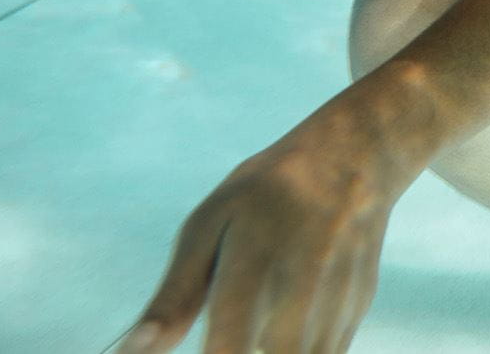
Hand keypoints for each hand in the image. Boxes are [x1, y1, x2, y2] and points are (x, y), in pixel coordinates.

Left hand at [118, 102, 415, 353]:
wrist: (354, 156)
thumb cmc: (267, 192)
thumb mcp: (211, 224)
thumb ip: (175, 296)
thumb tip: (130, 351)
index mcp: (253, 261)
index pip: (226, 351)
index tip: (209, 346)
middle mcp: (302, 286)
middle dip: (241, 346)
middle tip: (231, 325)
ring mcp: (338, 300)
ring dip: (269, 345)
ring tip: (262, 306)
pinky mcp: (358, 310)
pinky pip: (322, 352)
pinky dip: (297, 343)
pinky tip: (290, 309)